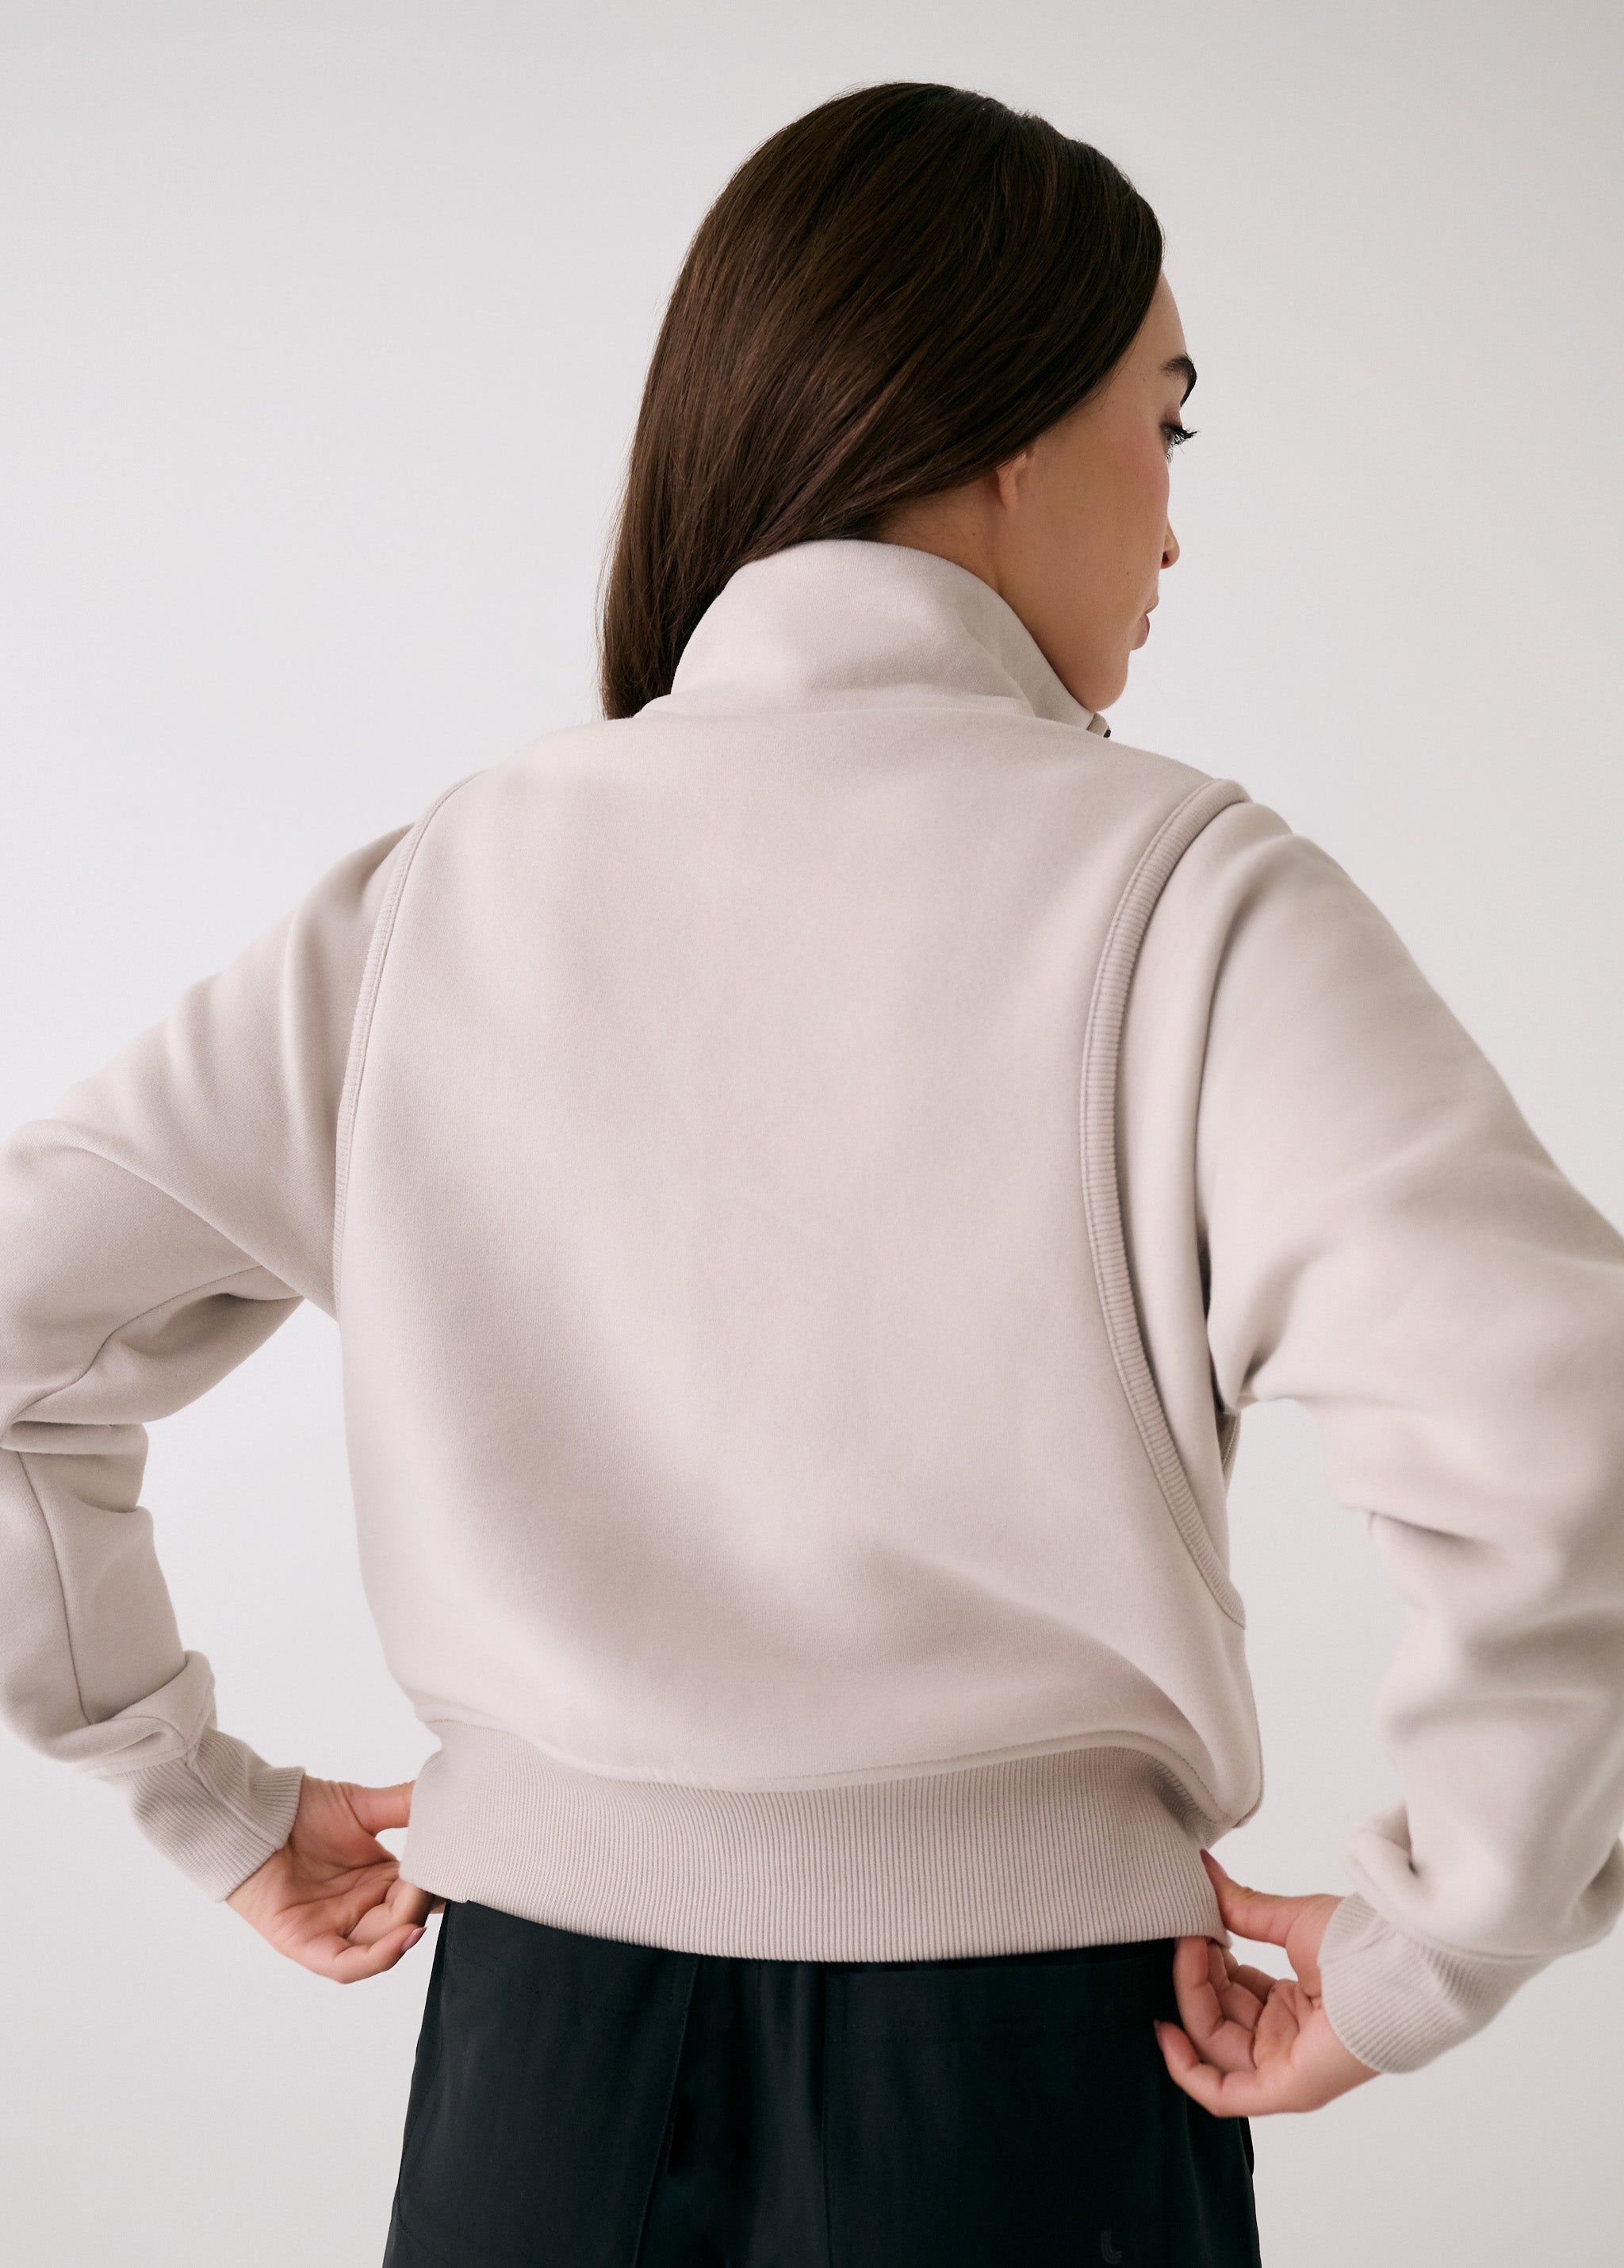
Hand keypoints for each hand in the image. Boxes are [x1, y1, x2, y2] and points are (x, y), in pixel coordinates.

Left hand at [225, 1773, 445, 1982]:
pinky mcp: (307, 1945)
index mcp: (381, 1880)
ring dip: (406, 1932)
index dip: (441, 1884)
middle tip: (440, 1879)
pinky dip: (378, 1958)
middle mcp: (362, 1909)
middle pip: (405, 1919)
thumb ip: (407, 1804)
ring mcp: (335, 1930)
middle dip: (424, 1904)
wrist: (251, 1814)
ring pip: (382, 1945)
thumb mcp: (365, 1806)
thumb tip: (452, 1795)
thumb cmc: (302, 1809)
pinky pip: (347, 1965)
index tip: (463, 1865)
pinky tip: (402, 1937)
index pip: (422, 1892)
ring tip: (421, 1911)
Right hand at [1152, 1848, 1381, 2115]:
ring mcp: (1284, 2068)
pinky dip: (1187, 2068)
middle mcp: (1285, 2041)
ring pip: (1213, 2046)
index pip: (1228, 1992)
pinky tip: (1166, 2031)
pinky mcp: (1285, 2089)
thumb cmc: (1359, 1942)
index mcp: (1292, 2006)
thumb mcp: (1290, 1921)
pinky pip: (1222, 2094)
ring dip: (1190, 1998)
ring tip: (1188, 1951)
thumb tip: (1202, 1866)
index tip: (1190, 1926)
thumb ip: (1241, 1907)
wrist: (1399, 1964)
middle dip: (1192, 1976)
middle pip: (1215, 2018)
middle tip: (1186, 1936)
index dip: (1202, 1961)